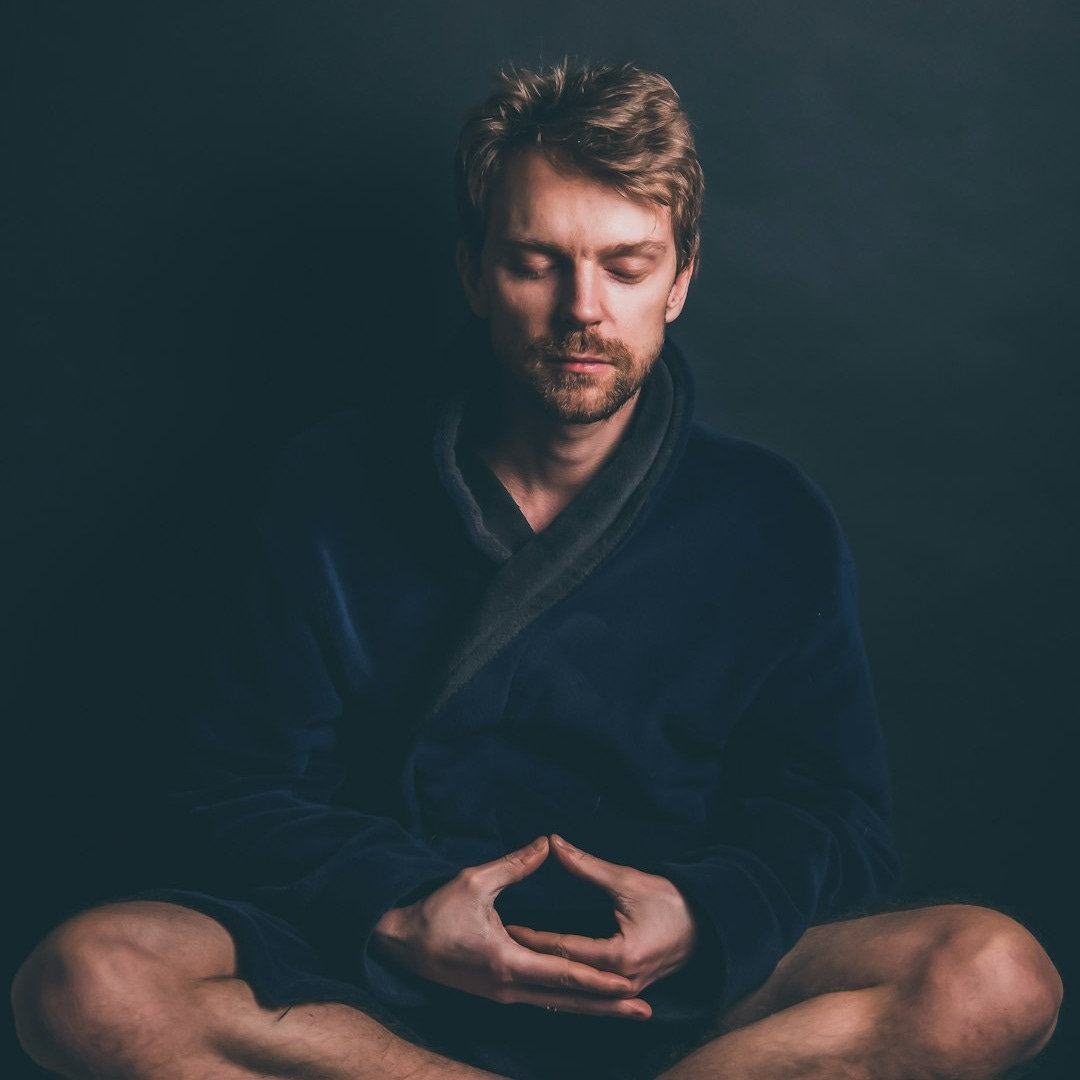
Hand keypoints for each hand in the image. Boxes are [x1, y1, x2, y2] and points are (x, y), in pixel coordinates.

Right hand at [372, 836, 651, 1017]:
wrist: (400, 943)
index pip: (564, 974)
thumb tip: (548, 843)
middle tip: (645, 1011)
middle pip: (567, 1000)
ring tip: (625, 1009)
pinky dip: (568, 1003)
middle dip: (607, 1005)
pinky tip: (585, 1002)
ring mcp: (503, 994)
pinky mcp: (498, 992)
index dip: (599, 980)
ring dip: (592, 1008)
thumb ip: (515, 864)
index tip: (630, 983)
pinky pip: (541, 1002)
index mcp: (507, 961)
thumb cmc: (434, 911)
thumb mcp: (474, 880)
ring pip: (556, 1005)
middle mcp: (509, 987)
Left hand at [504, 835, 697, 996]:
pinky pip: (588, 990)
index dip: (532, 936)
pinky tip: (543, 976)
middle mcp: (621, 981)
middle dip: (531, 959)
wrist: (708, 925)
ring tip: (512, 963)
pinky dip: (565, 982)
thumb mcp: (627, 880)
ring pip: (574, 988)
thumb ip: (585, 865)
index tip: (504, 925)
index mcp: (620, 956)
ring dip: (545, 974)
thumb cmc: (671, 900)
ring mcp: (625, 991)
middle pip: (564, 972)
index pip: (563, 948)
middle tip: (497, 945)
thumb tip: (552, 843)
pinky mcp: (627, 990)